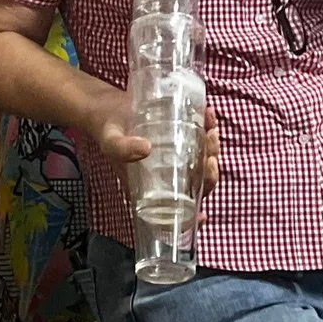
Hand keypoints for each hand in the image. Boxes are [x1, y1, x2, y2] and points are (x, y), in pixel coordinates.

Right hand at [88, 80, 219, 216]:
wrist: (110, 106)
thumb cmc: (109, 132)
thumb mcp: (112, 142)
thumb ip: (123, 149)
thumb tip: (145, 148)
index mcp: (152, 188)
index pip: (176, 208)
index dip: (193, 215)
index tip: (203, 214)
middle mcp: (169, 174)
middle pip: (198, 182)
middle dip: (210, 172)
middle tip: (209, 157)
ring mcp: (178, 153)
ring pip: (204, 159)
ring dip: (213, 147)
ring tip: (210, 130)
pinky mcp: (182, 132)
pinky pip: (201, 133)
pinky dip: (208, 124)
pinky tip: (208, 113)